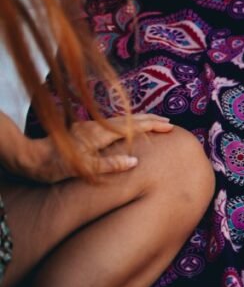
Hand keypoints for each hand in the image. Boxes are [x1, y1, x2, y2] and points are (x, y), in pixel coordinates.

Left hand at [18, 114, 174, 182]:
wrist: (30, 157)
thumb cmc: (56, 164)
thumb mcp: (85, 168)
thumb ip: (110, 165)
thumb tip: (134, 162)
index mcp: (100, 134)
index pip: (134, 127)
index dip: (153, 126)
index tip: (170, 126)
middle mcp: (96, 126)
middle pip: (130, 119)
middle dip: (150, 119)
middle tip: (168, 121)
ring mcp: (90, 127)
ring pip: (121, 120)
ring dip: (139, 120)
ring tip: (153, 122)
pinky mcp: (84, 130)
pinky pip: (113, 124)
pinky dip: (127, 124)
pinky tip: (127, 128)